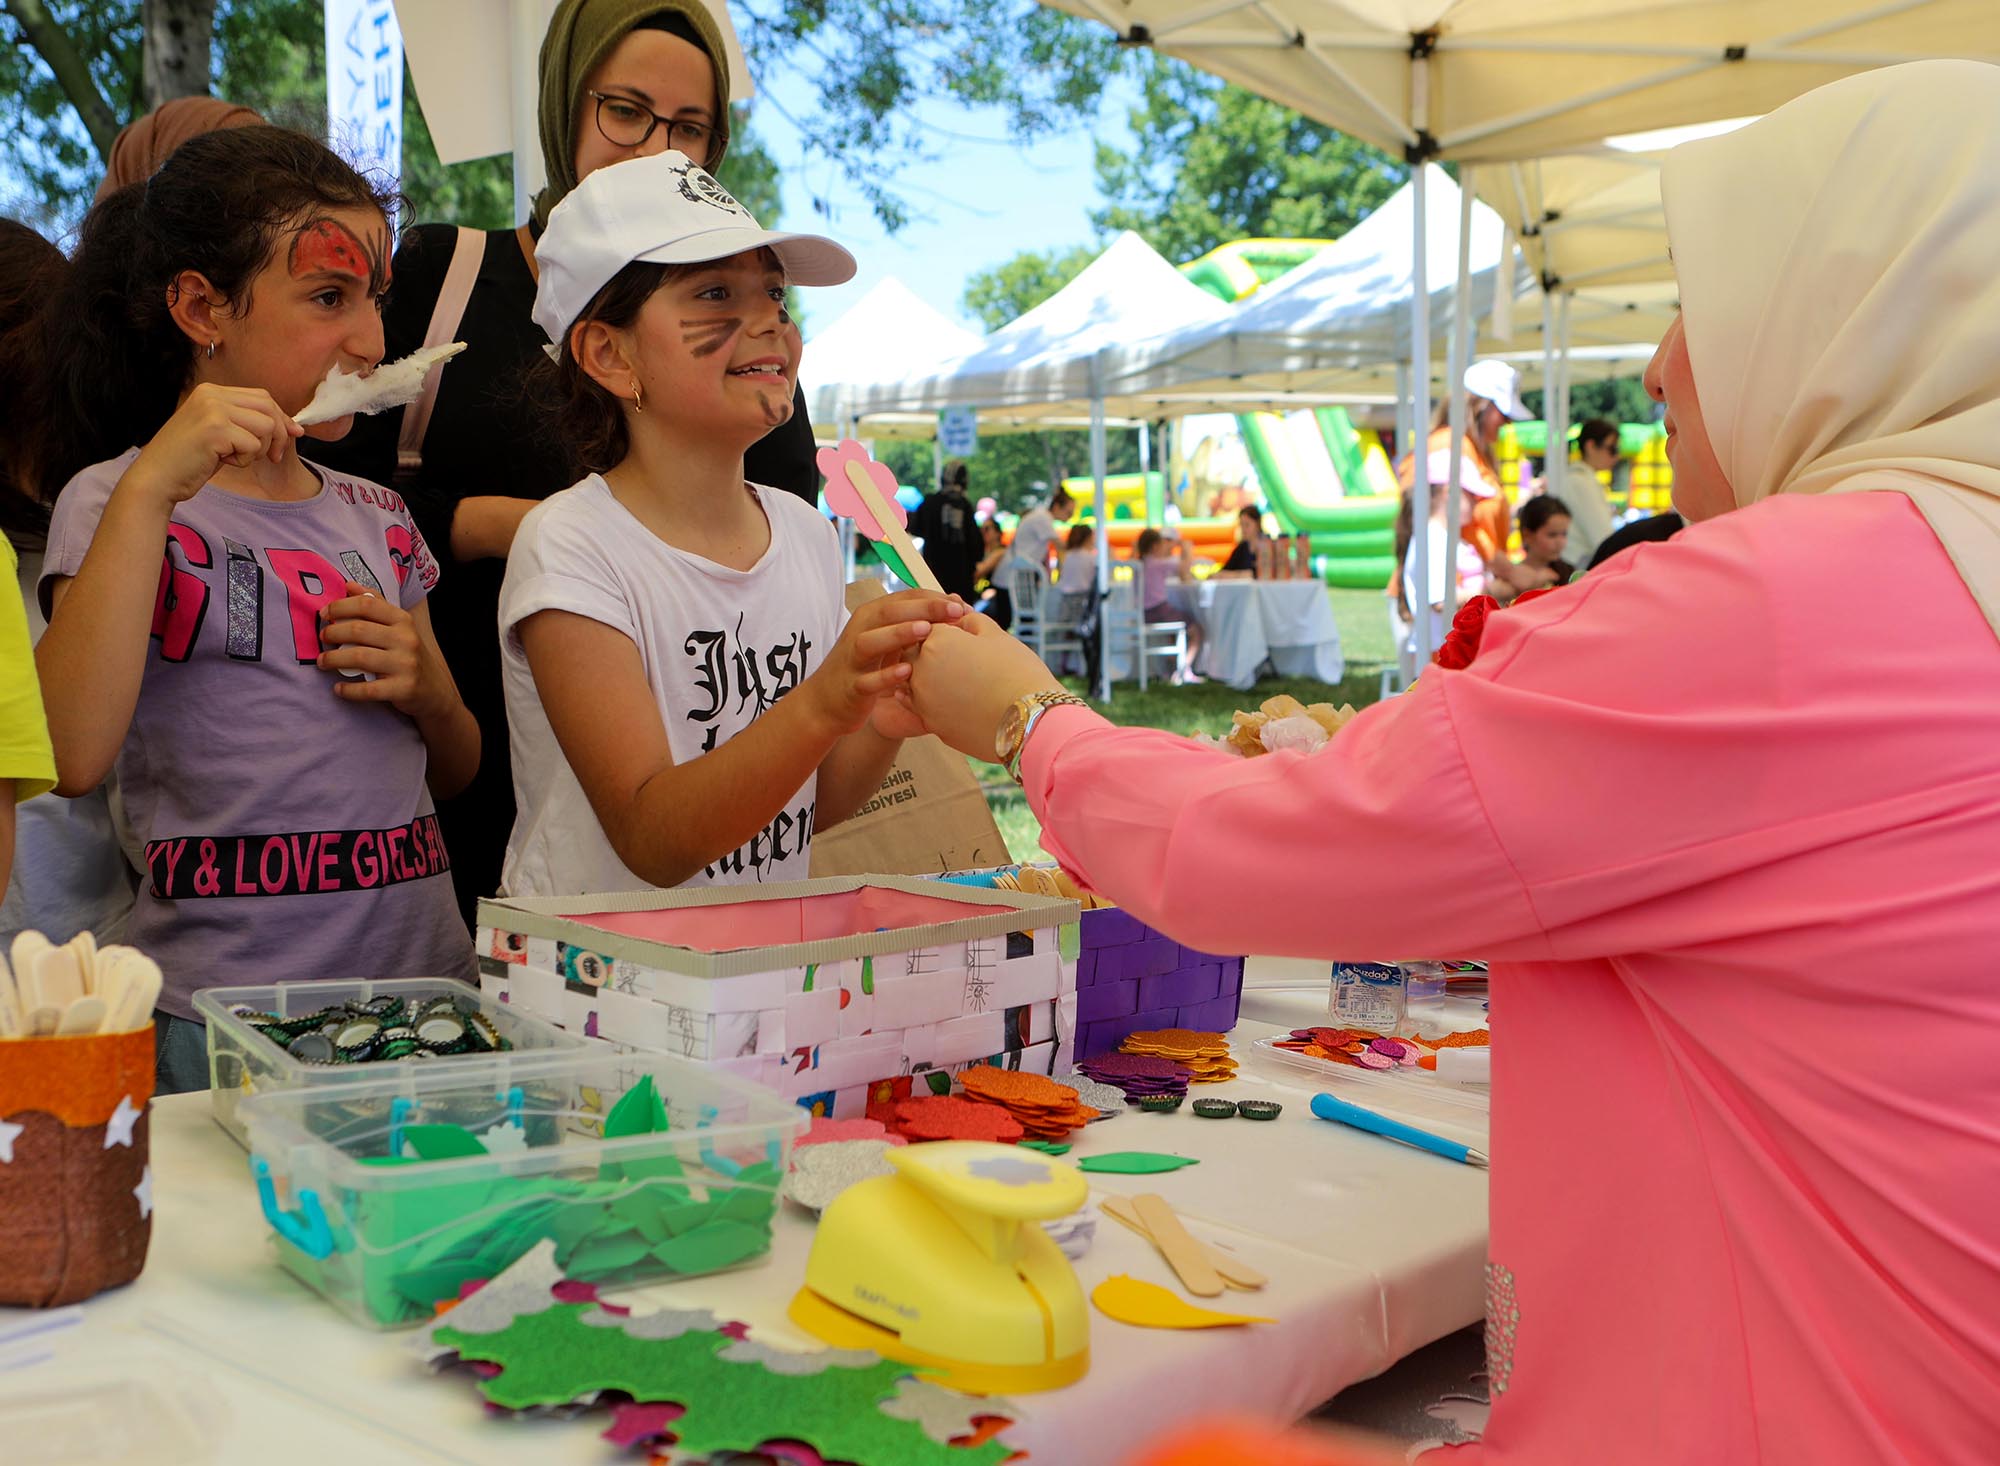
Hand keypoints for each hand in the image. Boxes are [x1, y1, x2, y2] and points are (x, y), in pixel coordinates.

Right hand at [123, 383, 301, 505]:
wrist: (156, 478)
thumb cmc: (189, 460)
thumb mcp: (221, 433)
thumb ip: (249, 423)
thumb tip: (295, 427)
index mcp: (211, 391)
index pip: (262, 397)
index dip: (282, 418)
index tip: (292, 435)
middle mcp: (212, 394)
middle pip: (269, 407)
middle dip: (280, 435)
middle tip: (274, 457)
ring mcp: (212, 410)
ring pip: (266, 426)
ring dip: (259, 449)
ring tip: (234, 457)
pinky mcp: (215, 430)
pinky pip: (254, 445)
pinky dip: (244, 460)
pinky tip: (222, 461)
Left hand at [318, 582, 450, 719]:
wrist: (435, 689)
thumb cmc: (409, 654)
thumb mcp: (399, 627)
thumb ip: (376, 605)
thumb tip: (349, 586)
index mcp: (403, 620)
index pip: (367, 603)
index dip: (340, 606)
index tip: (324, 614)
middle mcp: (406, 639)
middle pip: (359, 629)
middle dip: (332, 633)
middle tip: (322, 639)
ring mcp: (406, 664)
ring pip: (359, 657)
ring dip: (333, 659)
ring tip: (323, 662)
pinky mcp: (403, 688)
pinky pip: (368, 689)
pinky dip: (348, 690)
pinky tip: (338, 688)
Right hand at [804, 590, 965, 738]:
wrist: (826, 702)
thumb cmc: (866, 666)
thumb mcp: (889, 639)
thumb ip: (916, 620)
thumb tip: (954, 599)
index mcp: (872, 616)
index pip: (904, 598)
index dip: (934, 598)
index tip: (963, 605)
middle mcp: (860, 631)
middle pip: (889, 612)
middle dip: (923, 609)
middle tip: (954, 610)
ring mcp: (853, 659)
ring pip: (871, 641)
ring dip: (898, 633)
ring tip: (926, 630)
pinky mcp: (851, 687)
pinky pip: (868, 680)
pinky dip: (886, 676)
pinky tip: (907, 671)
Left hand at [907, 613, 1064, 761]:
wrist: (1028, 722)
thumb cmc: (1017, 673)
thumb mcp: (996, 635)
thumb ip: (971, 621)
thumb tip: (959, 618)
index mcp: (935, 641)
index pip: (931, 627)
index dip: (950, 630)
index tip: (968, 638)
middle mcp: (920, 670)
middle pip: (917, 654)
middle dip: (935, 653)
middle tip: (965, 661)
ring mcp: (922, 701)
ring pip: (916, 683)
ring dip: (932, 679)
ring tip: (964, 684)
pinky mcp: (931, 725)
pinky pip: (925, 708)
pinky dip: (937, 703)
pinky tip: (958, 702)